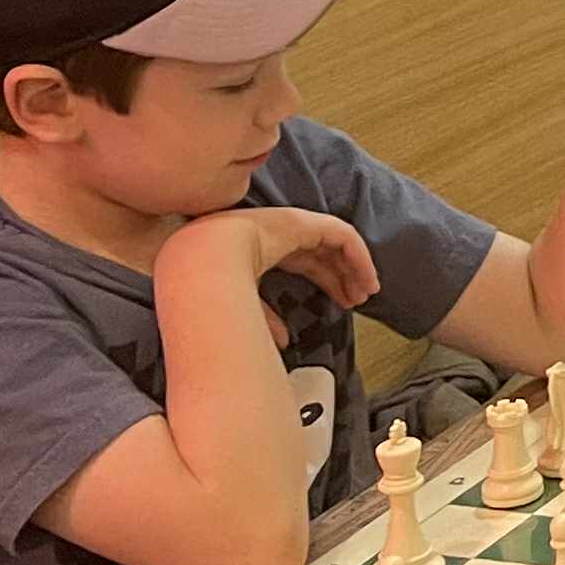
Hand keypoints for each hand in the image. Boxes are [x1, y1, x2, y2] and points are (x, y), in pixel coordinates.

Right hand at [169, 205, 375, 311]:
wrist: (197, 262)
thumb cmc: (207, 287)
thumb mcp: (239, 308)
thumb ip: (263, 319)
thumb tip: (284, 342)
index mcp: (264, 249)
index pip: (305, 262)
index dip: (326, 281)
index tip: (342, 303)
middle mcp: (280, 234)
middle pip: (323, 254)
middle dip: (343, 276)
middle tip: (358, 300)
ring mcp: (291, 224)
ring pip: (337, 244)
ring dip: (355, 266)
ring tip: (367, 292)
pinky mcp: (303, 221)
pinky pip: (342, 236)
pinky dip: (358, 255)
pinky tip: (366, 277)